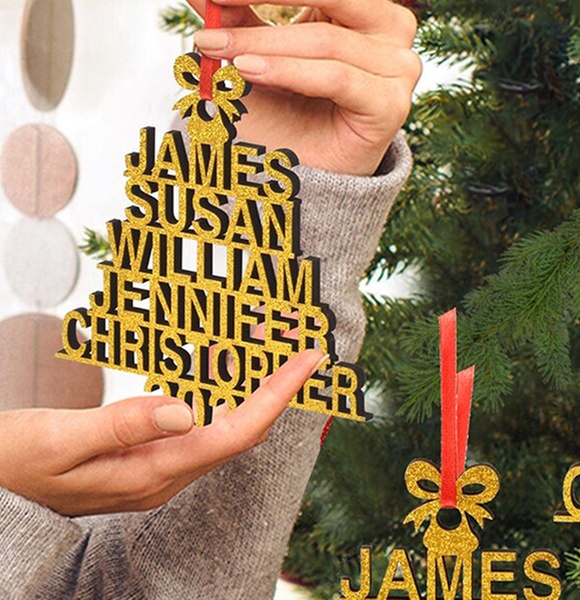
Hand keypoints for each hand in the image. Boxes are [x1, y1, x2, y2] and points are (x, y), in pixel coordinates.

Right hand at [0, 349, 324, 515]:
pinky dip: (218, 390)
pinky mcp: (150, 454)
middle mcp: (167, 471)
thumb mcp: (60, 441)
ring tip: (266, 343)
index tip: (308, 361)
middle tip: (297, 344)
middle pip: (242, 428)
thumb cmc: (18, 463)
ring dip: (249, 385)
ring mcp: (161, 465)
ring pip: (224, 423)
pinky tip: (219, 364)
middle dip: (276, 386)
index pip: (236, 433)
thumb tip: (185, 408)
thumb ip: (122, 425)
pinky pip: (200, 421)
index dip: (278, 396)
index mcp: (153, 470)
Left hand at [187, 0, 421, 175]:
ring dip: (263, 44)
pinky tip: (249, 70)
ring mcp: (398, 67)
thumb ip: (240, 21)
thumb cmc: (287, 116)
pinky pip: (336, 78)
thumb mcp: (257, 57)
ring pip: (324, 42)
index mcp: (361, 10)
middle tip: (211, 8)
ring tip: (216, 50)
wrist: (307, 178)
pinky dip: (289, 72)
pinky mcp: (391, 104)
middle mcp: (389, 29)